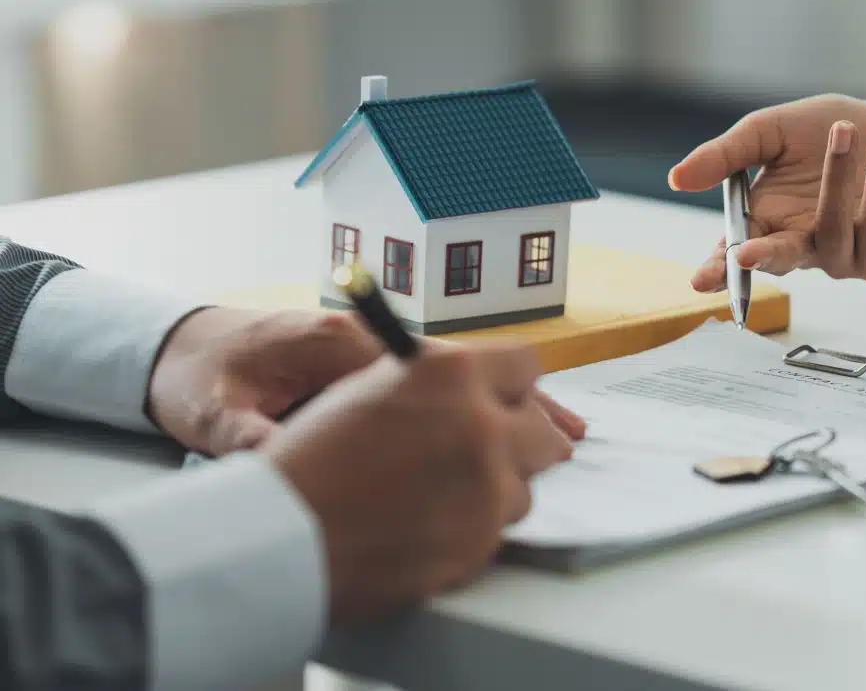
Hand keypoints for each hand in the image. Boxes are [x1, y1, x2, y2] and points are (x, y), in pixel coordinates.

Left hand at [148, 308, 587, 456]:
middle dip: (519, 399)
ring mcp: (372, 352)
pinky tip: (507, 426)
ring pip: (460, 374)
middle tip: (568, 437)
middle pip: (464, 366)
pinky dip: (479, 402)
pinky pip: (439, 384)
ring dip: (509, 400)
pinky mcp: (369, 367)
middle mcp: (366, 339)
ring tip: (561, 432)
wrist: (174, 349)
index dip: (486, 396)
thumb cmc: (199, 377)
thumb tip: (279, 458)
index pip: (432, 364)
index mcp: (337, 342)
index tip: (526, 421)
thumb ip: (254, 435)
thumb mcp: (217, 412)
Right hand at [262, 342, 575, 622]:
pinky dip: (471, 531)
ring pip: (523, 487)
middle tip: (486, 452)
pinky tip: (426, 527)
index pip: (525, 367)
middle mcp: (479, 425)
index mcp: (451, 374)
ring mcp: (486, 487)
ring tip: (437, 496)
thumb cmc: (309, 460)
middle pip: (541, 431)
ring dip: (494, 491)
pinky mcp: (480, 543)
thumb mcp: (370, 390)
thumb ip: (435, 385)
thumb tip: (478, 392)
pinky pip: (497, 532)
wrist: (279, 538)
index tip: (502, 401)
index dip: (509, 386)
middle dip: (518, 441)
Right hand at [669, 95, 865, 288]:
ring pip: (831, 234)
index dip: (718, 269)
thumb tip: (677, 177)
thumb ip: (725, 156)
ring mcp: (840, 256)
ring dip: (836, 180)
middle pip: (777, 262)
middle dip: (761, 258)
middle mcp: (800, 245)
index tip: (701, 279)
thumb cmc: (824, 134)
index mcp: (766, 222)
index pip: (735, 254)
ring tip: (844, 130)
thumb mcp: (767, 133)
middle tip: (746, 254)